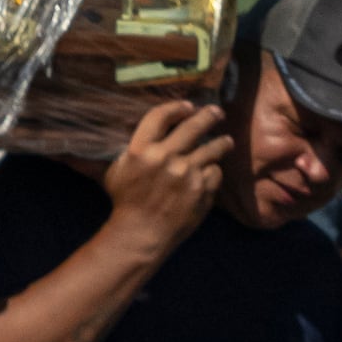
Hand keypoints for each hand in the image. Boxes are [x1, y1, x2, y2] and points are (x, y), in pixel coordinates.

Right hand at [91, 99, 229, 252]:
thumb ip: (128, 151)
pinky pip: (215, 171)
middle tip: (217, 112)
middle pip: (193, 126)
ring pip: (213, 148)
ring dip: (221, 142)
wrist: (140, 234)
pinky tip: (211, 172)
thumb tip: (140, 132)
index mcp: (141, 150)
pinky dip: (214, 171)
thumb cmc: (125, 202)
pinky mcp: (202, 190)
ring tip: (226, 141)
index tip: (187, 107)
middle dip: (209, 116)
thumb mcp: (116, 171)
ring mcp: (186, 174)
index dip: (176, 108)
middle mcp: (165, 158)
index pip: (161, 116)